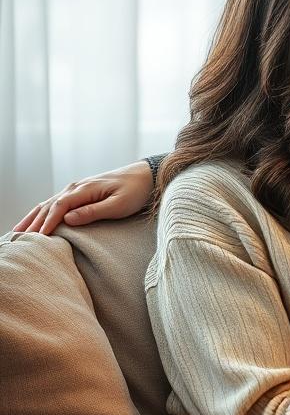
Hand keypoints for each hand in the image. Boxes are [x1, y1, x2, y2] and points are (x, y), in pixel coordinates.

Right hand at [13, 160, 154, 233]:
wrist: (146, 175)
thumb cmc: (136, 190)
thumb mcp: (119, 204)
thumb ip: (94, 211)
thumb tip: (67, 219)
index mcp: (85, 189)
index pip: (59, 206)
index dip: (47, 222)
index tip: (38, 237)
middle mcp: (76, 187)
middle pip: (48, 205)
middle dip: (33, 222)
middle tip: (19, 239)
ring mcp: (77, 189)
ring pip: (48, 204)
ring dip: (33, 217)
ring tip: (18, 231)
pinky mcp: (81, 193)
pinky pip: (56, 204)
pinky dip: (42, 212)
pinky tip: (35, 221)